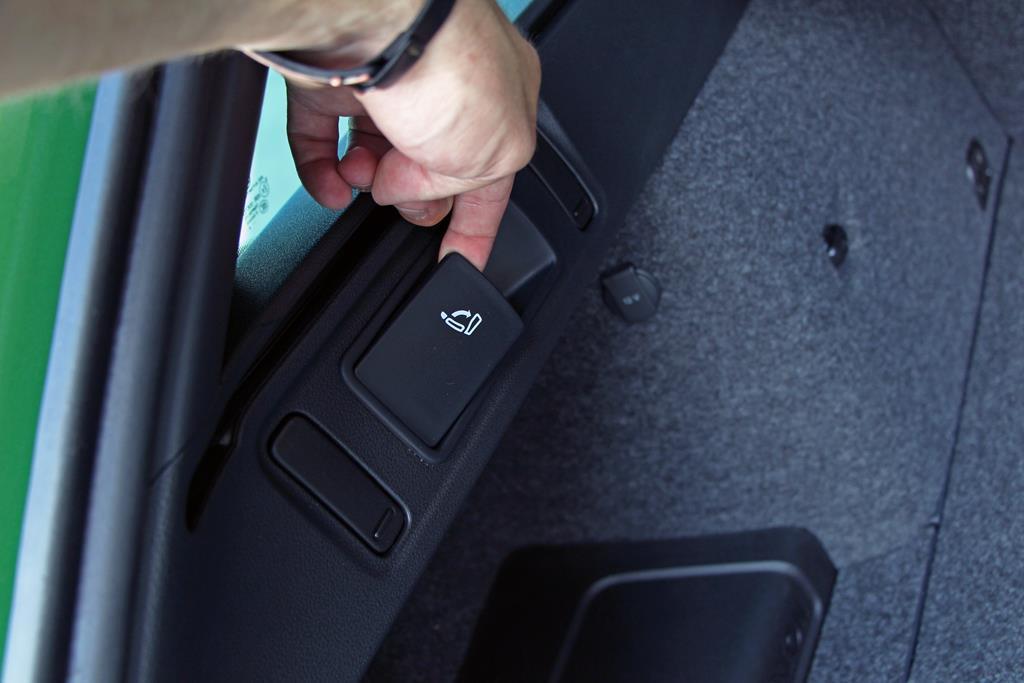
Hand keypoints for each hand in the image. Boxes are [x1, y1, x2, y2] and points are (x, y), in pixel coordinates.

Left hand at [285, 0, 540, 269]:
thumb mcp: (495, 156)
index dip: (476, 223)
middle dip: (413, 194)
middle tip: (406, 199)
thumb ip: (459, 189)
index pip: (492, 173)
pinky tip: (330, 189)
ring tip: (367, 180)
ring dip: (366, 181)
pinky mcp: (330, 78)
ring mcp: (385, 80)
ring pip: (371, 152)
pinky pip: (321, 139)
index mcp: (499, 95)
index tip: (460, 259)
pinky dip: (322, 171)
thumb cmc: (451, 64)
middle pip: (425, 163)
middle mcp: (443, 83)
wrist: (380, 18)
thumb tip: (407, 193)